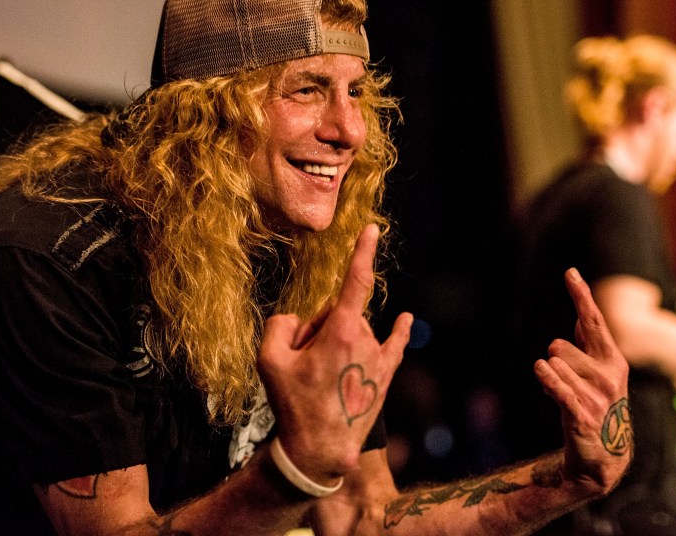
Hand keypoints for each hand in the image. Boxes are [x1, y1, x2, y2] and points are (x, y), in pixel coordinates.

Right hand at [258, 224, 412, 483]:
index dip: (362, 252)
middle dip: (321, 326)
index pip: (354, 281)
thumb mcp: (268, 360)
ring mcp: (377, 358)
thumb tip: (299, 321)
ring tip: (322, 378)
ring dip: (338, 342)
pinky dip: (399, 330)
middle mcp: (366, 340)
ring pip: (356, 331)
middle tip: (304, 361)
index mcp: (341, 331)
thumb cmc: (293, 404)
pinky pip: (394, 344)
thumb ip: (280, 325)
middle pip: (340, 313)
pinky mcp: (384, 375)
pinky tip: (407, 318)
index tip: (372, 228)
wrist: (320, 448)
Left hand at [534, 268, 631, 495]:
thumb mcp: (595, 373)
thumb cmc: (595, 406)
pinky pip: (558, 387)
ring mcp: (598, 397)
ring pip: (555, 365)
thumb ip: (588, 344)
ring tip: (565, 396)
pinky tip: (541, 370)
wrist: (602, 456)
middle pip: (561, 345)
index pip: (594, 321)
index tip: (570, 272)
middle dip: (555, 358)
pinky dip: (547, 378)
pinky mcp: (583, 416)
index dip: (581, 295)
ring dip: (551, 377)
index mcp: (613, 361)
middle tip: (566, 380)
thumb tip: (583, 315)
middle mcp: (610, 376)